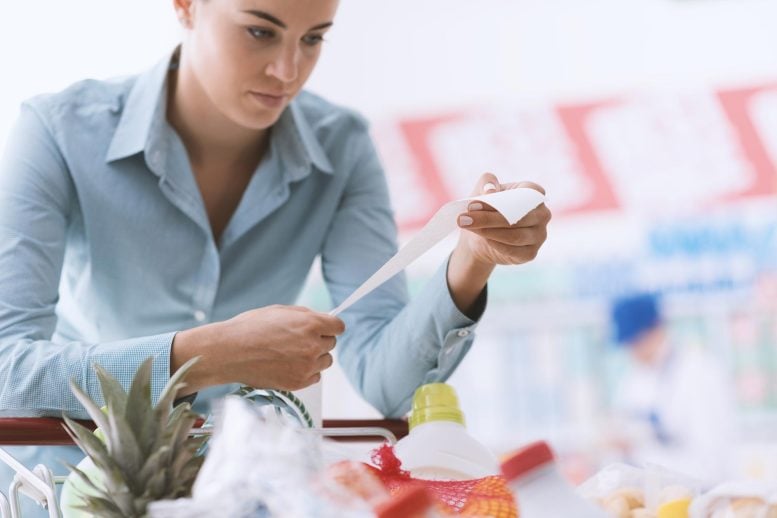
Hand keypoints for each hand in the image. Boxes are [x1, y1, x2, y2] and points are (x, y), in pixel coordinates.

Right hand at [171, 305, 344, 393]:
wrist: (230, 352)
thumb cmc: (251, 328)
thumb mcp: (280, 311)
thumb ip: (306, 315)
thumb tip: (322, 319)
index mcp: (310, 324)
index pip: (339, 327)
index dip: (330, 326)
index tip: (324, 328)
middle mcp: (312, 345)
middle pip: (331, 344)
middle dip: (320, 340)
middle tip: (299, 341)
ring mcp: (306, 366)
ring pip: (325, 361)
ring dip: (315, 357)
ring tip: (292, 354)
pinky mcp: (298, 382)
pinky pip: (315, 377)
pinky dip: (307, 372)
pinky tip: (289, 365)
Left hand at [455, 173, 550, 266]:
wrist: (480, 236)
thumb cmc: (485, 208)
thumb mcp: (482, 190)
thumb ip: (487, 183)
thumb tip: (490, 192)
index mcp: (534, 193)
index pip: (531, 191)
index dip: (504, 197)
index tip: (474, 203)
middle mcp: (542, 214)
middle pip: (517, 216)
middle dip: (488, 218)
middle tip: (463, 218)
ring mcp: (539, 235)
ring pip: (514, 235)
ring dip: (488, 231)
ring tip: (466, 226)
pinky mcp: (531, 253)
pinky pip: (513, 250)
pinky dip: (495, 244)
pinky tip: (482, 238)